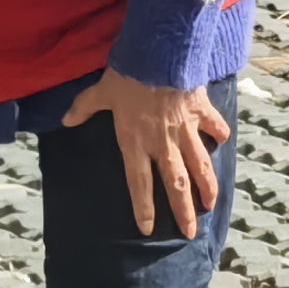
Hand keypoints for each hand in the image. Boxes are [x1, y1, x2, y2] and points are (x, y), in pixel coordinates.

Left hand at [61, 71, 232, 238]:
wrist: (159, 55)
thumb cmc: (127, 75)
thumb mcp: (100, 92)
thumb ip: (84, 108)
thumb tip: (66, 120)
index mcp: (135, 142)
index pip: (139, 183)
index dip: (144, 208)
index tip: (148, 229)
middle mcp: (163, 144)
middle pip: (176, 185)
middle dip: (184, 212)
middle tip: (190, 232)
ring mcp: (186, 130)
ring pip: (200, 166)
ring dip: (207, 187)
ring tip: (211, 204)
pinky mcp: (202, 113)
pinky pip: (214, 128)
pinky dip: (219, 135)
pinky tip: (222, 143)